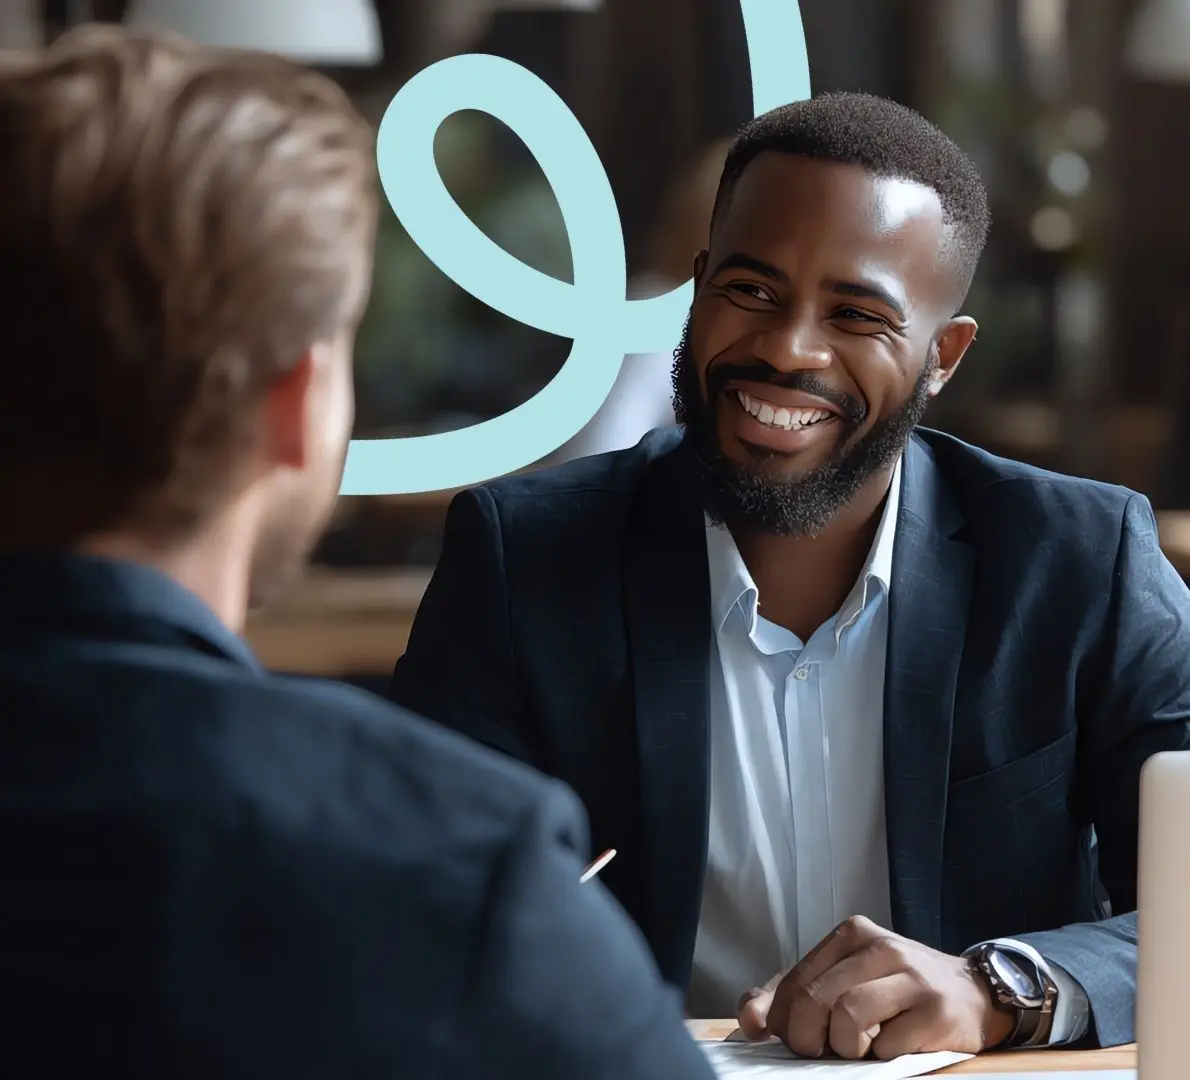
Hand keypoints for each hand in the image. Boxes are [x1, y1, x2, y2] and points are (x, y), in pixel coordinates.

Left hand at [736, 916, 1016, 1059]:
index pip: (794, 981)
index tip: (787, 1039)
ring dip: (847, 1047)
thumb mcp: (843, 981)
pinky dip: (882, 1056)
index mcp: (850, 934)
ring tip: (862, 1046)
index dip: (782, 1020)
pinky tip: (894, 1045)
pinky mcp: (935, 1008)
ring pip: (848, 1017)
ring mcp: (910, 974)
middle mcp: (879, 946)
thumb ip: (792, 997)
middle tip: (822, 1050)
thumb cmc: (896, 991)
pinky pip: (888, 1045)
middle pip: (815, 999)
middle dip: (808, 1038)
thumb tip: (752, 1021)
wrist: (971, 994)